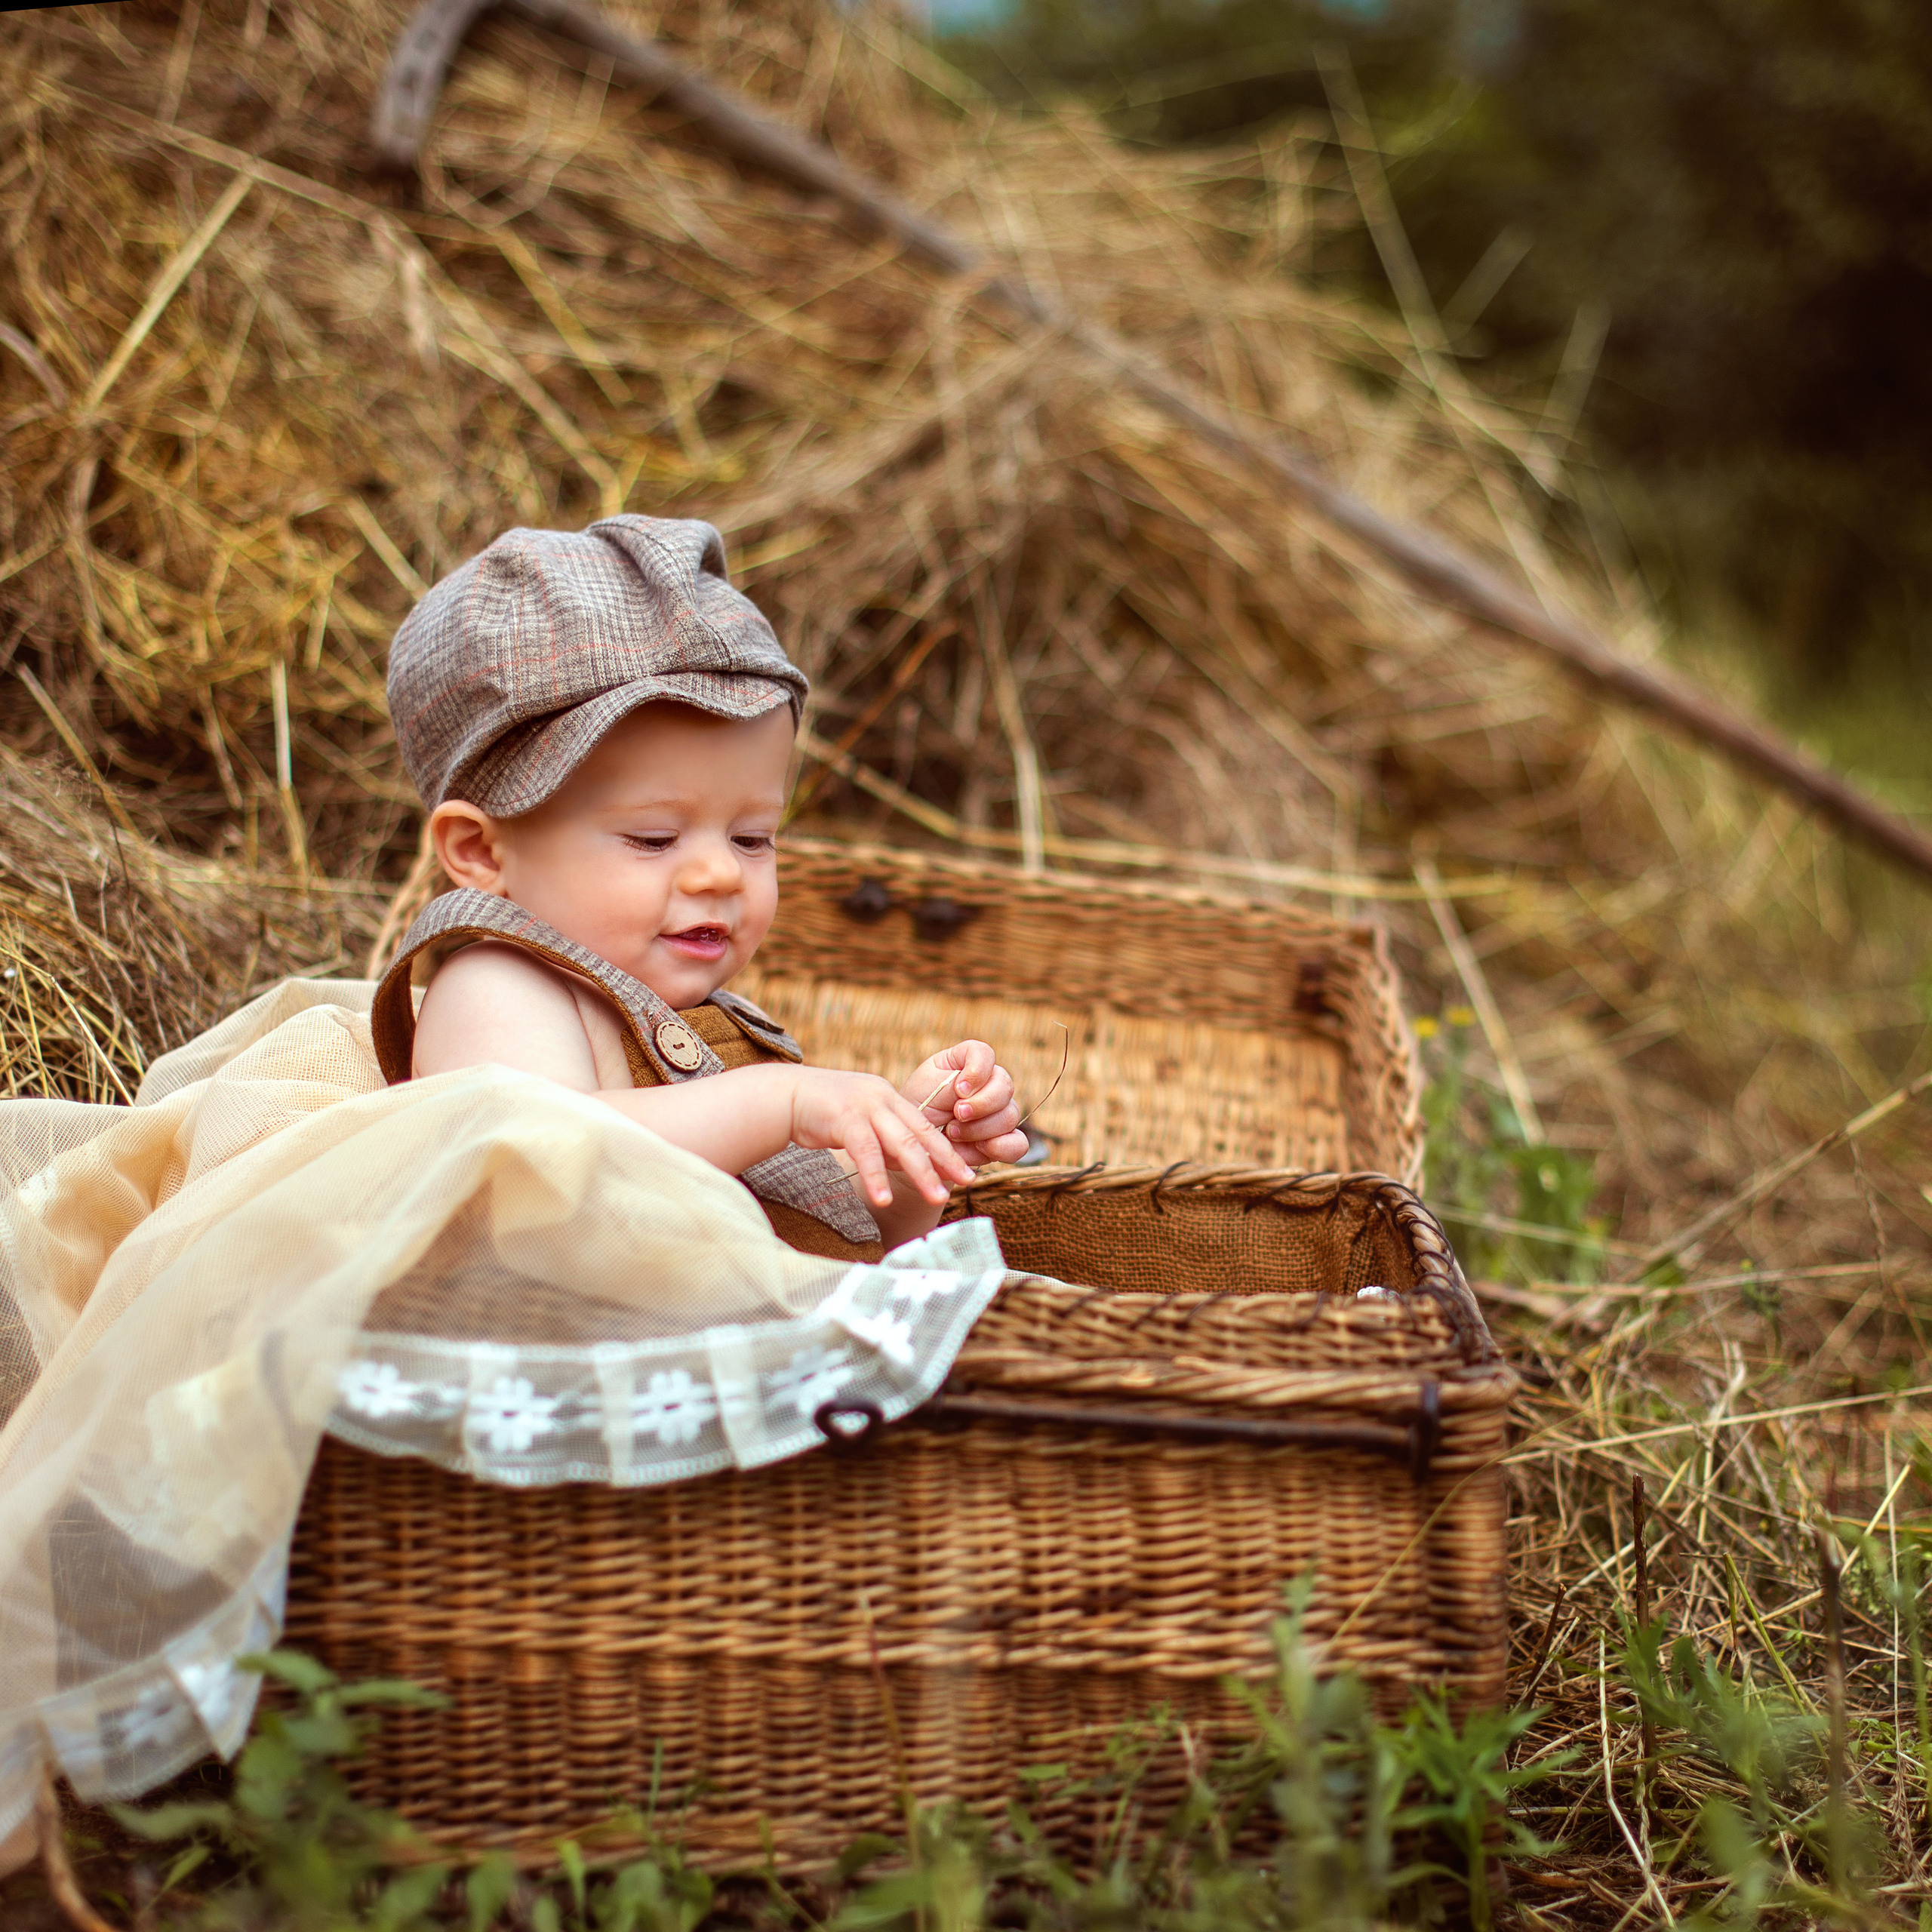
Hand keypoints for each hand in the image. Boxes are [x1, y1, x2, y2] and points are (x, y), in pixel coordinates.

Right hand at [784, 1066, 976, 1209]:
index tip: (967, 1172)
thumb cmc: (820, 1114)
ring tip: (937, 1198)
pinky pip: (866, 1151)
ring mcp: (864, 1105)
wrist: (782, 1096)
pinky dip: (876, 1176)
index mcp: (888, 1097)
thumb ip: (884, 1140)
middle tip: (968, 1182)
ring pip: (901, 1142)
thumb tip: (910, 1166)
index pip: (925, 1126)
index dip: (947, 1150)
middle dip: (946, 1160)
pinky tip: (883, 1199)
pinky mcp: (844, 1117)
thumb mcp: (860, 1122)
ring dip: (921, 1172)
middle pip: (920, 1133)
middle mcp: (881, 1097)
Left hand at [903, 1040, 1028, 1169]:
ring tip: (954, 1134)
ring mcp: (997, 1113)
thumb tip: (971, 1093)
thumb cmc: (917, 1108)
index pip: (985, 1054)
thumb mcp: (926, 1087)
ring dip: (981, 1129)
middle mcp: (988, 1084)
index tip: (959, 1090)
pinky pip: (1019, 1144)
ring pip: (1010, 1115)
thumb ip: (950, 1083)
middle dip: (980, 1104)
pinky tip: (981, 1148)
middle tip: (956, 1115)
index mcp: (966, 1063)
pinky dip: (1003, 1148)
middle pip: (1005, 1086)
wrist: (914, 1144)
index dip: (977, 1071)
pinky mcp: (1001, 1141)